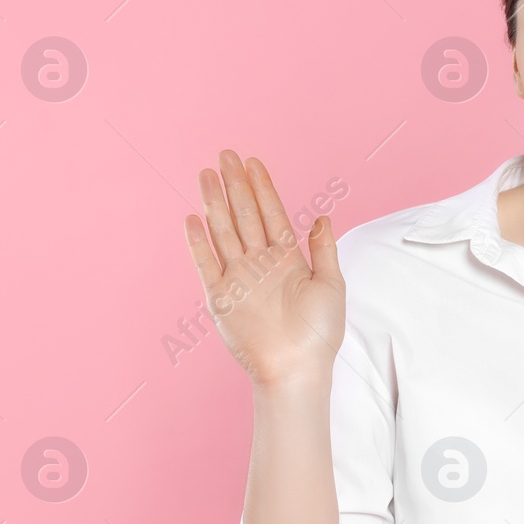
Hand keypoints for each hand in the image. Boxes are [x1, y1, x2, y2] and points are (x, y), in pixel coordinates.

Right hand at [183, 149, 344, 386]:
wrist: (298, 368)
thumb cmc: (320, 333)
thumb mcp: (331, 284)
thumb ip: (323, 249)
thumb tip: (322, 217)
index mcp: (287, 259)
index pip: (272, 214)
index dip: (262, 187)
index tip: (253, 162)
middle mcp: (260, 264)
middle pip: (244, 215)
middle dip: (235, 185)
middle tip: (226, 155)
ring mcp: (239, 279)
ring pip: (224, 232)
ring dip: (215, 203)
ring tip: (206, 174)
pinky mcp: (221, 299)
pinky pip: (206, 265)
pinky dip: (198, 243)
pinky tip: (192, 219)